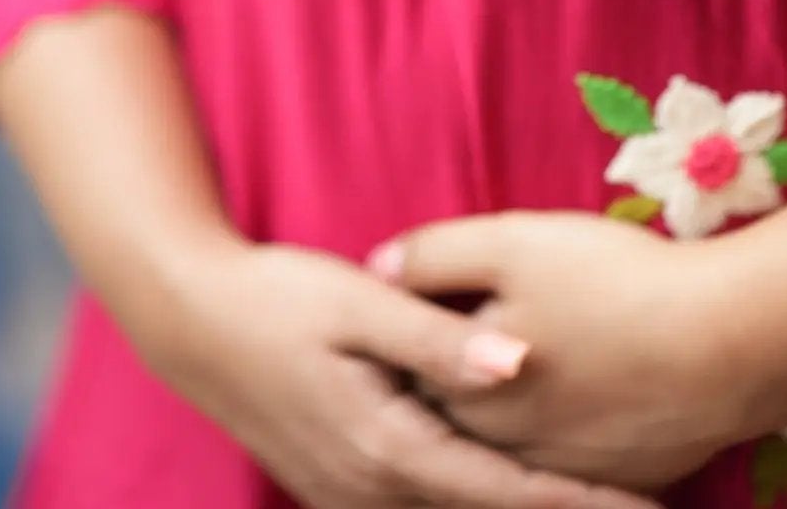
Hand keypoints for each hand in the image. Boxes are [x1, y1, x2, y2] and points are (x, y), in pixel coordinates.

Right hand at [153, 234, 662, 508]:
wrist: (190, 322)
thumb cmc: (279, 298)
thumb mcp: (359, 304)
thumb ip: (438, 339)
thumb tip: (519, 362)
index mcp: (388, 448)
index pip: (506, 494)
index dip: (579, 506)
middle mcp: (372, 491)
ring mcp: (351, 496)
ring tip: (596, 496)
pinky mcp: (339, 485)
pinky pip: (422, 506)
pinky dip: (474, 501)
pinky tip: (510, 484)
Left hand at [371, 212, 745, 492]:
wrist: (730, 344)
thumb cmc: (614, 283)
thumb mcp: (512, 243)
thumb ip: (435, 255)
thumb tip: (376, 268)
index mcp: (468, 397)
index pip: (410, 375)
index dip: (407, 337)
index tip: (410, 310)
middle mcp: (507, 452)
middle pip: (458, 418)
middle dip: (452, 382)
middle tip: (471, 336)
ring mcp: (566, 474)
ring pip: (516, 446)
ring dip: (510, 414)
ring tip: (536, 361)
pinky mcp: (621, 479)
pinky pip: (574, 463)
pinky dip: (568, 437)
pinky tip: (588, 395)